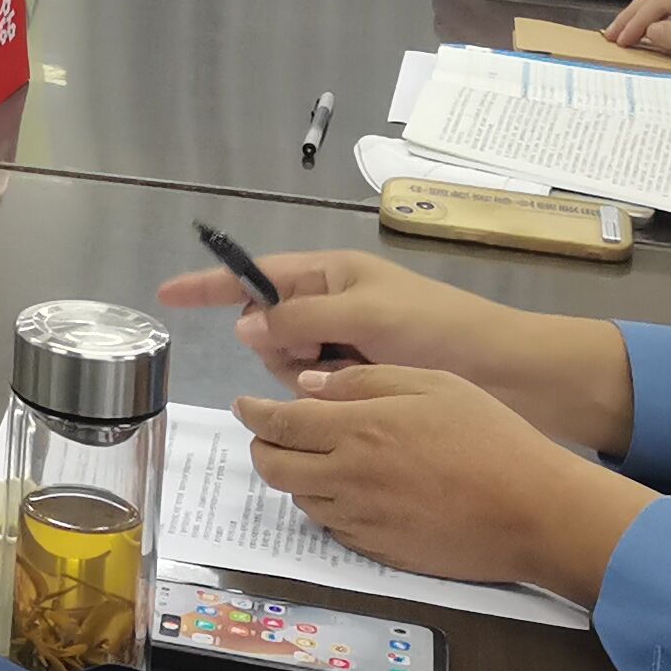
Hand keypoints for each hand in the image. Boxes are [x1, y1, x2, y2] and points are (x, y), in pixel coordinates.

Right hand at [157, 246, 632, 449]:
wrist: (503, 370)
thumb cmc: (437, 329)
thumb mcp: (366, 314)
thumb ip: (301, 318)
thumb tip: (247, 324)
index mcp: (332, 274)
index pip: (256, 274)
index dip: (211, 285)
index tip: (167, 294)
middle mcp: (333, 304)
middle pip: (267, 325)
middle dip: (278, 345)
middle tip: (318, 358)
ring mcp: (345, 341)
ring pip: (288, 362)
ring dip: (306, 373)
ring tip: (348, 376)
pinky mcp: (360, 375)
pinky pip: (316, 386)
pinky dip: (325, 392)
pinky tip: (355, 395)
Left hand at [232, 367, 655, 602]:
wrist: (533, 511)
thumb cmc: (489, 436)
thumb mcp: (432, 384)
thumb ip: (363, 382)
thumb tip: (309, 388)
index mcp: (357, 430)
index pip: (281, 422)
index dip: (255, 414)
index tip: (244, 407)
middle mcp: (348, 479)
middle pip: (276, 469)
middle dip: (263, 448)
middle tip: (270, 434)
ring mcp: (362, 521)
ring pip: (301, 500)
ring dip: (295, 478)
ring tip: (312, 459)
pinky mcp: (380, 552)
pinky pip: (334, 528)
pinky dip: (327, 506)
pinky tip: (348, 492)